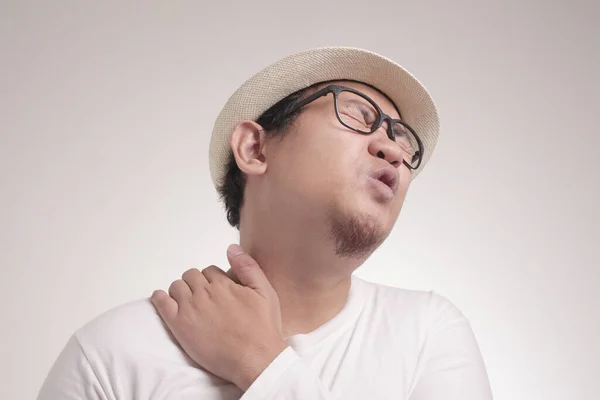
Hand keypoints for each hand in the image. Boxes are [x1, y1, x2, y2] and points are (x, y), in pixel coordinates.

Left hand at [150, 244, 287, 390]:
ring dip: (181, 290)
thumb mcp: (265, 292)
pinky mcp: (179, 326)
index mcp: (223, 284)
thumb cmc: (262, 328)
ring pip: (176, 286)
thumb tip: (232, 248)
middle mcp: (204, 293)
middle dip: (196, 283)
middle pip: (191, 276)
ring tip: (188, 302)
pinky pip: (162, 303)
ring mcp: (190, 309)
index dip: (212, 280)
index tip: (216, 291)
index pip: (209, 271)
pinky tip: (162, 299)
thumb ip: (248, 267)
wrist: (255, 359)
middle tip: (203, 297)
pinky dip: (160, 298)